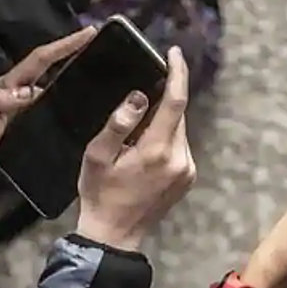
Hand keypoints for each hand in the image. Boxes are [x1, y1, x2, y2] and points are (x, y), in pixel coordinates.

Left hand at [0, 28, 95, 183]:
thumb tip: (28, 91)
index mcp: (7, 87)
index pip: (40, 60)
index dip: (63, 46)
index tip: (88, 34)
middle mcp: (17, 89)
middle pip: (47, 63)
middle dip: (71, 49)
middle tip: (97, 39)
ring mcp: (22, 102)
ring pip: (51, 78)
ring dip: (71, 65)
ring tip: (96, 60)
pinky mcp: (27, 117)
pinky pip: (51, 96)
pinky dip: (66, 87)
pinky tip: (80, 90)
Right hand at [75, 47, 196, 251]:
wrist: (114, 235)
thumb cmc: (100, 193)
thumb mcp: (97, 156)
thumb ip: (118, 124)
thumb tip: (139, 96)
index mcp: (157, 150)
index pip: (176, 101)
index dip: (177, 73)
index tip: (175, 53)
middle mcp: (180, 157)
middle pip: (178, 115)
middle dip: (162, 101)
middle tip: (139, 101)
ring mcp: (188, 169)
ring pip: (179, 130)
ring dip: (163, 123)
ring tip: (135, 134)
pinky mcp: (189, 177)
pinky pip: (180, 145)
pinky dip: (166, 139)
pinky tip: (145, 150)